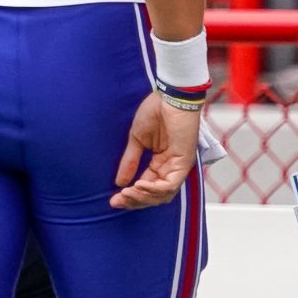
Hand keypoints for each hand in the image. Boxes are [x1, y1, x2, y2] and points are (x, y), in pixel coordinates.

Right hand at [112, 94, 198, 209]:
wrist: (169, 96)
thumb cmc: (156, 112)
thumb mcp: (137, 140)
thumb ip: (131, 161)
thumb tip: (119, 182)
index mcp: (160, 163)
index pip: (146, 187)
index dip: (131, 196)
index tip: (113, 200)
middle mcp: (170, 168)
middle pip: (154, 196)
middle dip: (135, 201)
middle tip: (117, 201)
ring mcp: (178, 166)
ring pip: (162, 194)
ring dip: (143, 197)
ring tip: (127, 193)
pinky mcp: (184, 162)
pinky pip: (170, 184)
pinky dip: (154, 189)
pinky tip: (139, 184)